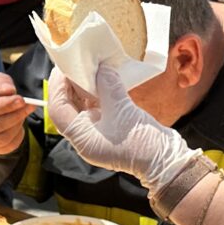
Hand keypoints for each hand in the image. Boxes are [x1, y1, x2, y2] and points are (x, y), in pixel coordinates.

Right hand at [0, 72, 32, 157]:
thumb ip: (1, 82)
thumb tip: (9, 91)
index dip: (3, 106)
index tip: (21, 100)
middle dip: (14, 116)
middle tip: (29, 106)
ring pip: (0, 139)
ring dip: (16, 126)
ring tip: (22, 114)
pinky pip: (4, 148)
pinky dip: (16, 137)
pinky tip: (18, 125)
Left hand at [47, 64, 195, 189]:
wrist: (165, 160)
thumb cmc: (141, 142)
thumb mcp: (123, 110)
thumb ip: (109, 87)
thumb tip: (102, 69)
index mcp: (82, 138)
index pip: (58, 109)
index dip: (57, 86)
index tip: (63, 67)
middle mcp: (85, 137)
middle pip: (68, 107)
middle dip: (69, 85)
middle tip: (75, 64)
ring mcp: (98, 133)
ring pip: (83, 107)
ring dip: (84, 88)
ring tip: (89, 68)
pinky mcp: (111, 129)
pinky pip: (98, 108)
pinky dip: (99, 94)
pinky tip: (104, 79)